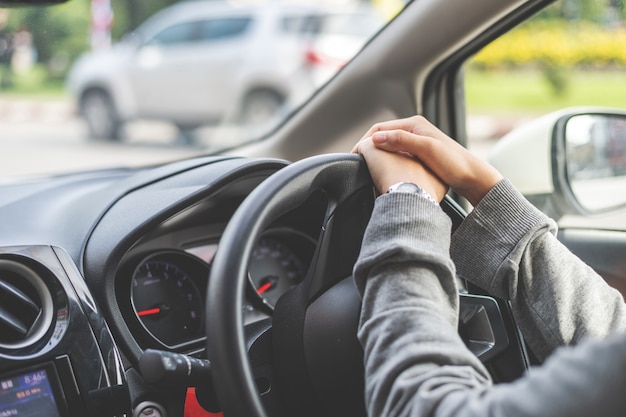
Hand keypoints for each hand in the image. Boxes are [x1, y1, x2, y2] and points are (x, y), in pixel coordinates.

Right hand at [356, 115, 502, 205]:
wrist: (472, 176)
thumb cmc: (453, 163)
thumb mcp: (426, 149)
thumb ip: (401, 140)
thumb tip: (376, 137)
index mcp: (414, 124)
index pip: (379, 128)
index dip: (364, 141)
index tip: (354, 156)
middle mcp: (414, 129)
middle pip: (382, 136)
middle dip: (368, 148)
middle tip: (357, 163)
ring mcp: (416, 141)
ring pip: (388, 146)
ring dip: (376, 154)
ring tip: (367, 168)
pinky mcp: (419, 153)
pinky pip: (395, 154)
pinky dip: (386, 160)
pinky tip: (384, 171)